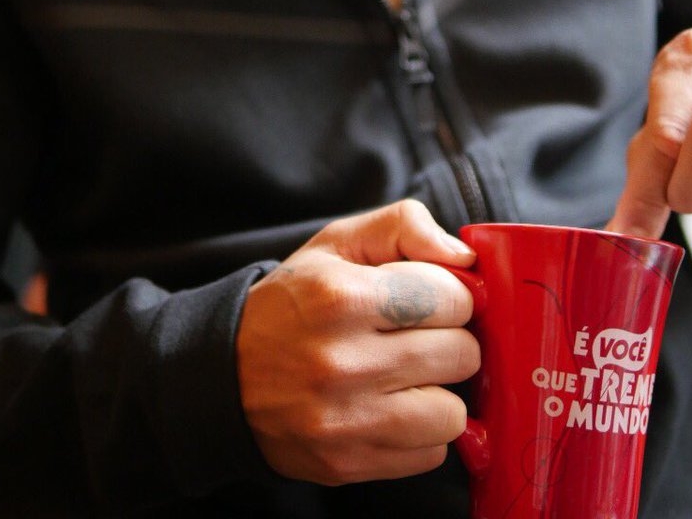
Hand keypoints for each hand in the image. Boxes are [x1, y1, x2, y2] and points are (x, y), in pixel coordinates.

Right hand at [235, 199, 478, 484]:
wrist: (226, 376)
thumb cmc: (295, 301)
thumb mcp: (338, 242)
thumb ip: (405, 226)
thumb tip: (465, 259)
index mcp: (341, 297)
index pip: (452, 298)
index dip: (451, 294)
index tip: (432, 298)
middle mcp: (343, 361)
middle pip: (461, 354)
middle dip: (450, 339)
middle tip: (421, 335)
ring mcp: (345, 420)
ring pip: (453, 412)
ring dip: (440, 391)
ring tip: (410, 375)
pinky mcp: (348, 464)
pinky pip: (431, 453)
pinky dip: (422, 431)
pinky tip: (392, 407)